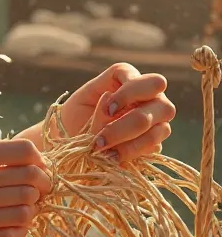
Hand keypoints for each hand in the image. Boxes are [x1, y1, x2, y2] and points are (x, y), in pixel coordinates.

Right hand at [0, 139, 51, 236]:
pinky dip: (22, 229)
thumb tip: (33, 159)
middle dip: (44, 184)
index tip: (40, 167)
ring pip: (24, 211)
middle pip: (29, 181)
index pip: (23, 152)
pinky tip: (17, 222)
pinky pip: (10, 236)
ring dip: (34, 208)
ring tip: (28, 205)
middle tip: (42, 188)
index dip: (40, 159)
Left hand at [60, 62, 175, 163]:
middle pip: (163, 106)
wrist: (74, 140)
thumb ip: (100, 100)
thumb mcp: (82, 102)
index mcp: (134, 80)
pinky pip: (152, 148)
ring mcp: (158, 122)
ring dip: (129, 142)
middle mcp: (153, 98)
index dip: (131, 95)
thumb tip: (111, 97)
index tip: (108, 109)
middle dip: (129, 124)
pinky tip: (111, 156)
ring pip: (162, 130)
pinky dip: (130, 153)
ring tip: (103, 150)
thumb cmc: (78, 114)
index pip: (151, 82)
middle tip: (101, 138)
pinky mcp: (155, 144)